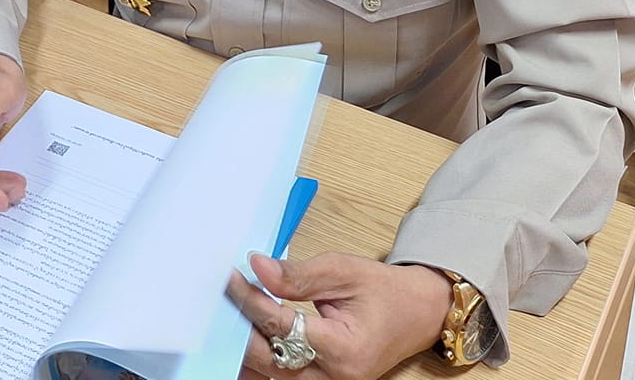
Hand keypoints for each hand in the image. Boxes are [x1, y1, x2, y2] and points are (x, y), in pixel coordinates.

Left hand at [230, 254, 452, 379]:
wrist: (418, 314)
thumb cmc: (384, 292)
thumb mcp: (344, 270)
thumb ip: (298, 274)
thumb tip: (256, 266)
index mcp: (344, 348)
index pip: (282, 325)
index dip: (250, 300)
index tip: (229, 277)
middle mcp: (335, 376)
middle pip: (270, 358)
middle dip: (239, 327)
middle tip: (216, 299)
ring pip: (271, 373)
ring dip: (244, 346)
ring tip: (222, 318)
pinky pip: (281, 377)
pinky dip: (258, 359)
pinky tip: (239, 339)